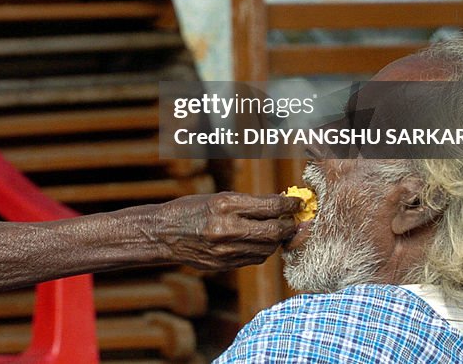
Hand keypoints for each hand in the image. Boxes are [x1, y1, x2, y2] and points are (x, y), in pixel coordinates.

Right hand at [153, 192, 300, 269]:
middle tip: (294, 219)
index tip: (298, 202)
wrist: (164, 234)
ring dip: (277, 239)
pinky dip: (263, 250)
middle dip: (289, 225)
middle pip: (274, 230)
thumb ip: (248, 203)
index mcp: (225, 205)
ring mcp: (226, 249)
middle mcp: (227, 228)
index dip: (289, 204)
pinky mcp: (225, 264)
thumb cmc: (191, 209)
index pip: (270, 206)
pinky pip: (255, 259)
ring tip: (276, 230)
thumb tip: (280, 204)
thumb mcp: (218, 198)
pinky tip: (259, 242)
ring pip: (268, 248)